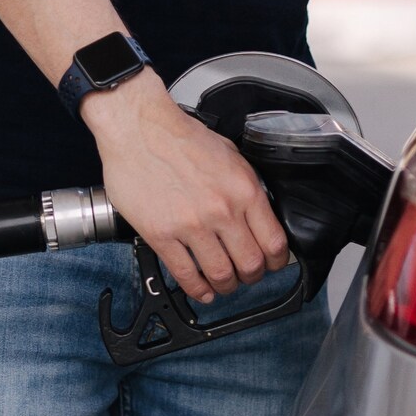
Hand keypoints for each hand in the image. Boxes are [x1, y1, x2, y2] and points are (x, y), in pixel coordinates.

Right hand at [83, 76, 289, 303]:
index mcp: (243, 189)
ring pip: (220, 274)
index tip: (272, 264)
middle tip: (246, 276)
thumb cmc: (179, 135)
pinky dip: (196, 289)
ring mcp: (191, 225)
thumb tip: (258, 212)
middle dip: (251, 276)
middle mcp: (221, 210)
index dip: (276, 261)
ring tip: (223, 284)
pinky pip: (185, 274)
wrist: (138, 126)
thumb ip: (246, 185)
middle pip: (250, 265)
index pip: (274, 242)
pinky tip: (201, 289)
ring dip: (226, 286)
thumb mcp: (230, 154)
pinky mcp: (161, 235)